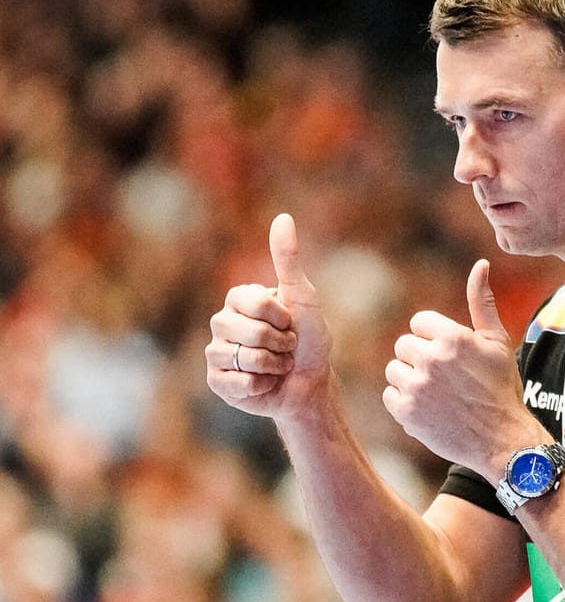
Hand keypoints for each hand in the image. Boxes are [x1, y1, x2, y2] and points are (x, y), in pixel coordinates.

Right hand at [206, 213, 332, 421]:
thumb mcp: (303, 298)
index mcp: (239, 300)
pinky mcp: (217, 381)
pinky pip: (234, 382)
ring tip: (278, 365)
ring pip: (240, 357)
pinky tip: (264, 383)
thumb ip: (288, 259)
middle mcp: (222, 323)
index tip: (290, 322)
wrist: (311, 384)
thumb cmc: (310, 340)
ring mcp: (216, 352)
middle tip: (287, 347)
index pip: (252, 300)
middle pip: (247, 331)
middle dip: (279, 343)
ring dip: (272, 365)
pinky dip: (259, 385)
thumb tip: (283, 217)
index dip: (280, 316)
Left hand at [381, 259, 539, 473]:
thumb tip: (481, 264)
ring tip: (437, 394)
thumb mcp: (497, 342)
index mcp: (453, 338)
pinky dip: (405, 403)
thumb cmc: (502, 387)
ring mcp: (416, 387)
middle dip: (420, 358)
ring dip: (410, 380)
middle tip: (444, 377)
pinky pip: (390, 396)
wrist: (502, 439)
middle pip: (403, 345)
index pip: (419, 323)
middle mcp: (432, 360)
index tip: (451, 357)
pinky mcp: (406, 413)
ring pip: (394, 370)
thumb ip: (482, 302)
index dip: (435, 339)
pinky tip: (429, 409)